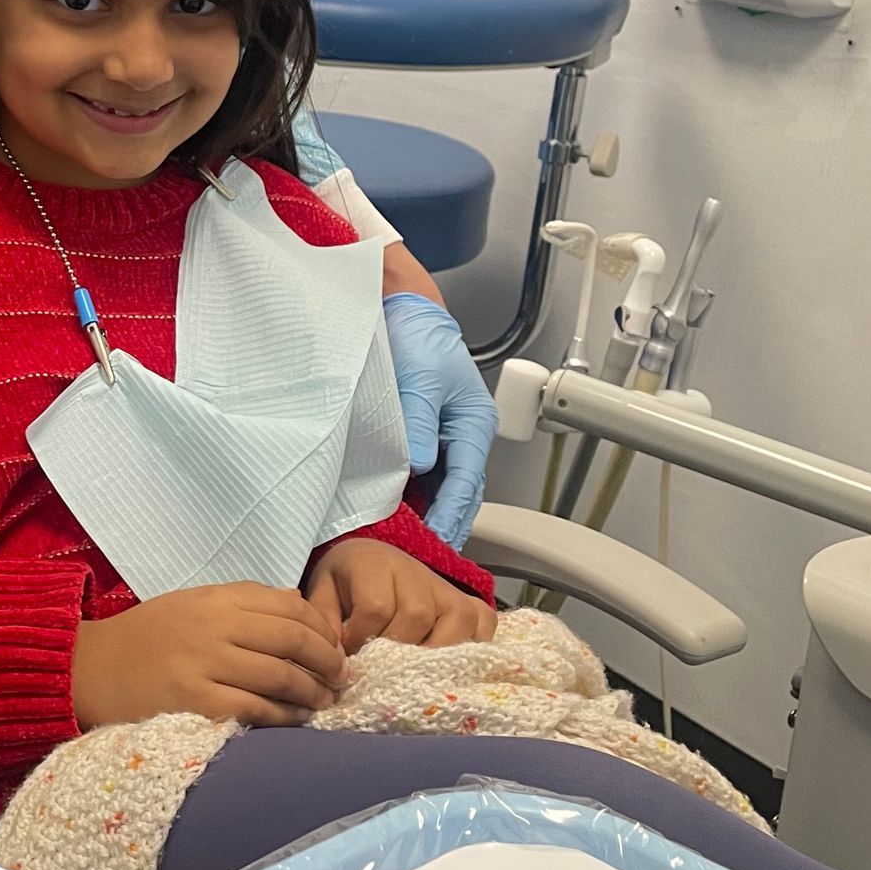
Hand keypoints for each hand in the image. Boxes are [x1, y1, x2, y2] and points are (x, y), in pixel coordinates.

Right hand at [72, 584, 348, 730]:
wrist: (87, 669)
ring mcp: (203, 665)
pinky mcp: (194, 703)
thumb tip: (300, 608)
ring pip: (280, 676)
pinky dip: (284, 716)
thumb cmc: (145, 639)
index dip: (323, 628)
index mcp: (214, 599)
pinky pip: (254, 709)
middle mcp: (212, 626)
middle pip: (293, 640)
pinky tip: (296, 720)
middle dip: (328, 662)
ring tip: (325, 701)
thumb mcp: (192, 605)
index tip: (336, 646)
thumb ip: (242, 604)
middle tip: (341, 678)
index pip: (288, 606)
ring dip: (313, 692)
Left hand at [306, 538, 495, 648]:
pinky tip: (450, 661)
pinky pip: (484, 623)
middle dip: (396, 648)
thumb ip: (325, 624)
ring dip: (433, 651)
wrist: (370, 558)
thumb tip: (339, 662)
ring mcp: (446, 588)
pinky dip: (473, 644)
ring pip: (454, 621)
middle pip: (416, 615)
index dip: (361, 638)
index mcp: (374, 564)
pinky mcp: (468, 601)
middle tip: (381, 665)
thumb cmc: (345, 583)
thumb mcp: (322, 595)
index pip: (376, 606)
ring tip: (413, 670)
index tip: (350, 653)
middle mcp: (416, 572)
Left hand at [382, 291, 497, 547]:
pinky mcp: (422, 437)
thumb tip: (418, 467)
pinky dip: (415, 497)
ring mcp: (443, 439)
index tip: (436, 542)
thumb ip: (418, 425)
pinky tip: (397, 515)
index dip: (450, 514)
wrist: (400, 311)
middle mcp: (462, 437)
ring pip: (443, 489)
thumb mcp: (418, 380)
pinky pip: (423, 476)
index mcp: (473, 425)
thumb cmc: (417, 339)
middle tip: (424, 558)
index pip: (466, 482)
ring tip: (410, 546)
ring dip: (430, 515)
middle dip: (445, 526)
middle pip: (460, 493)